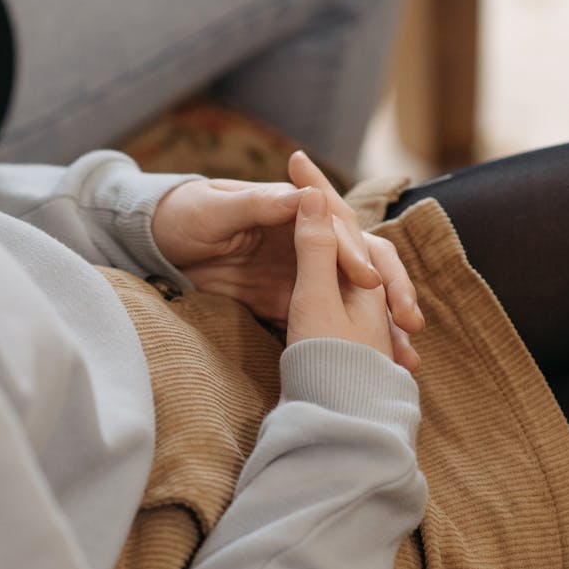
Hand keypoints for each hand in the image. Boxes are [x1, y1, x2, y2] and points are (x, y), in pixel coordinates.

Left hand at [150, 156, 423, 368]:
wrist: (159, 243)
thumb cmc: (185, 214)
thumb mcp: (215, 209)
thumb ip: (256, 204)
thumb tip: (304, 198)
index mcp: (298, 212)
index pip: (341, 232)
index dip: (357, 256)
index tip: (369, 282)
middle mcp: (311, 241)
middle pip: (365, 265)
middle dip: (392, 292)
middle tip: (409, 322)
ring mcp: (304, 273)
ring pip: (357, 300)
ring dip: (383, 327)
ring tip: (405, 359)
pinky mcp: (290, 302)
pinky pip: (329, 324)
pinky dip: (354, 346)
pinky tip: (376, 370)